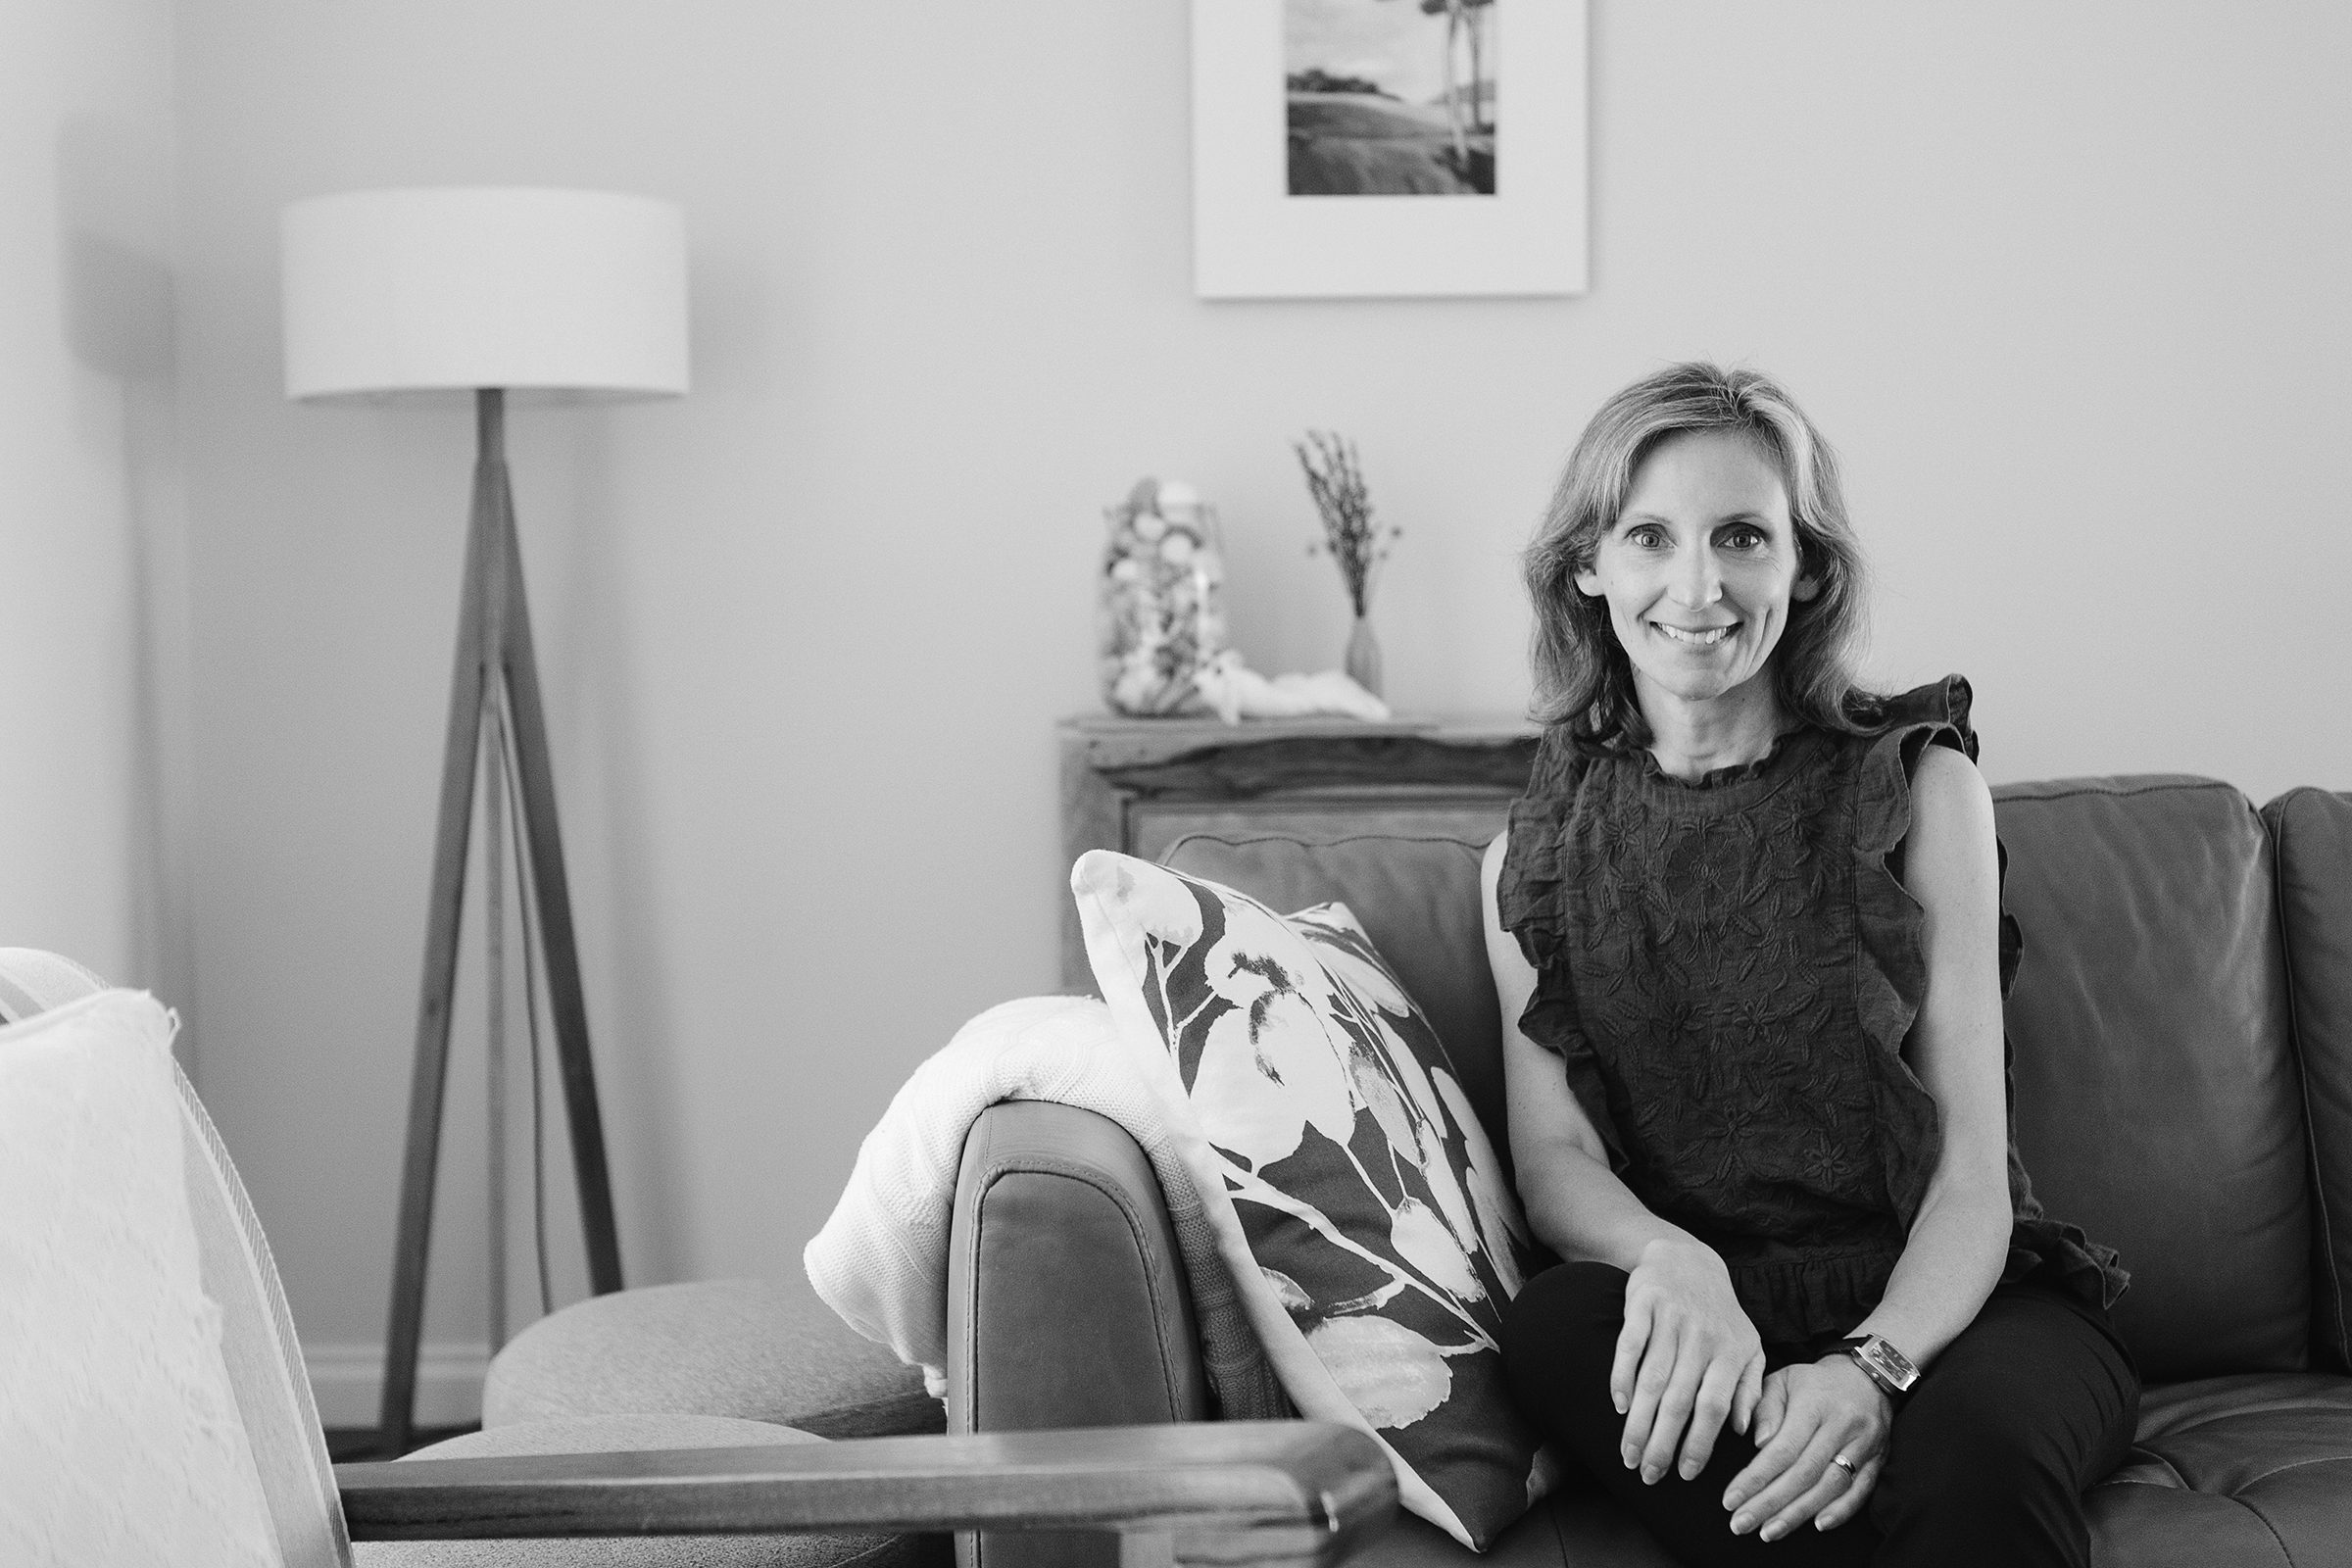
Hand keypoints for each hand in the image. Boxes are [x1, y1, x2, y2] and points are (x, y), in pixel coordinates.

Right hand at [1613, 1238, 1766, 1485]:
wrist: (1687, 1259)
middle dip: (1662, 1443)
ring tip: (1628, 1454)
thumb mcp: (1748, 1348)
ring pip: (1652, 1380)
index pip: (1714, 1407)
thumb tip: (1746, 1433)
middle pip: (1680, 1400)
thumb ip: (1751, 1389)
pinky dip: (1621, 1377)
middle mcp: (1702, 1337)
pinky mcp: (1642, 1304)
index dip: (1700, 1443)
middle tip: (1648, 1475)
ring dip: (1638, 1422)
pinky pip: (1629, 1346)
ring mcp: (1671, 1319)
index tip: (1686, 1475)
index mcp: (1732, 1352)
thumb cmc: (1720, 1316)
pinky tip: (1617, 1406)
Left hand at [1721, 1356, 1892, 1540]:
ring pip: (1831, 1486)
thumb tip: (1759, 1444)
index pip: (1783, 1449)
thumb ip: (1765, 1408)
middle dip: (1770, 1503)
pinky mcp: (1878, 1459)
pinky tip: (1817, 1524)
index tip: (1730, 1499)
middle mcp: (1842, 1426)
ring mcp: (1864, 1444)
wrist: (1866, 1376)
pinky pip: (1861, 1491)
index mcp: (1814, 1404)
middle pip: (1804, 1473)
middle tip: (1741, 1524)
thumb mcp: (1782, 1380)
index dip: (1756, 1478)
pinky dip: (1840, 1511)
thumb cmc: (1813, 1382)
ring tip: (1769, 1531)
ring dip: (1799, 1513)